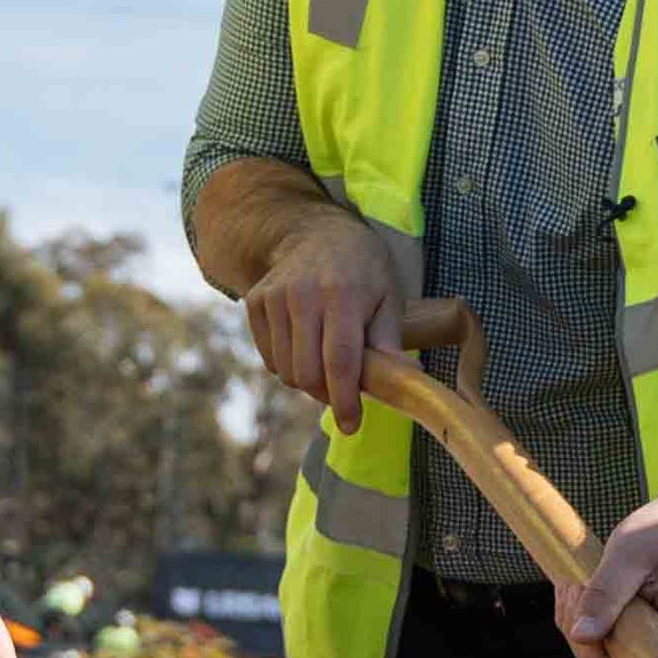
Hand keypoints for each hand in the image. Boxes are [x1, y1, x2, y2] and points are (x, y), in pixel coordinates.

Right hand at [238, 209, 405, 429]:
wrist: (317, 233)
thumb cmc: (364, 271)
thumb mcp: (389, 298)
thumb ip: (389, 342)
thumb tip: (403, 381)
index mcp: (341, 295)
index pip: (340, 362)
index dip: (344, 400)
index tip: (350, 424)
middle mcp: (301, 296)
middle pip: (306, 373)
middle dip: (326, 393)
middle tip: (344, 390)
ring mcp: (273, 298)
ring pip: (285, 371)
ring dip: (308, 381)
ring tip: (327, 364)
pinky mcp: (254, 303)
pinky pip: (269, 358)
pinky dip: (289, 366)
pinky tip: (306, 348)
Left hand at [566, 487, 657, 657]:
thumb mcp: (632, 553)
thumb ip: (605, 594)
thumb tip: (581, 636)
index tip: (597, 654)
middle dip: (591, 648)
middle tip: (577, 596)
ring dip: (586, 632)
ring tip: (580, 587)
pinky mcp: (649, 634)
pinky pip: (614, 645)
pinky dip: (591, 623)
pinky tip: (586, 593)